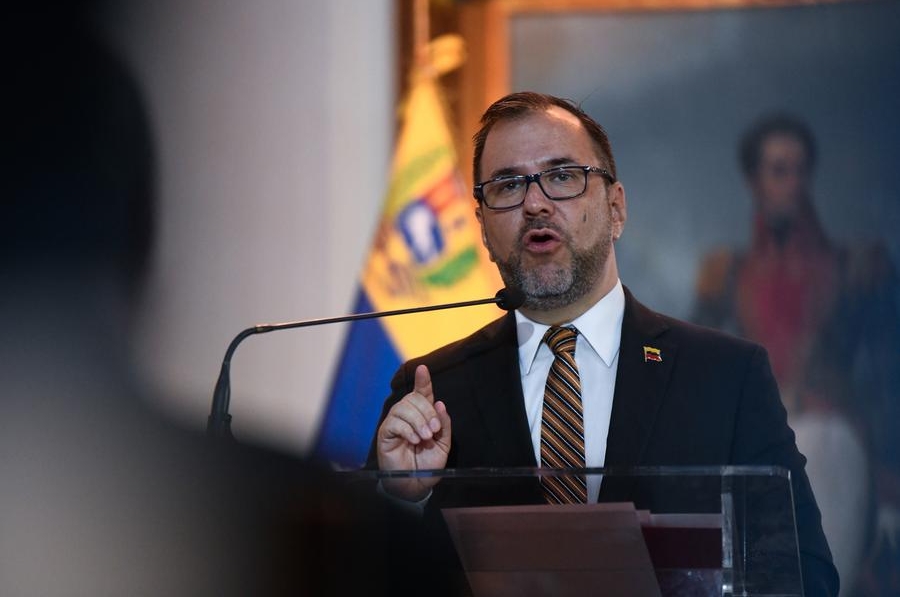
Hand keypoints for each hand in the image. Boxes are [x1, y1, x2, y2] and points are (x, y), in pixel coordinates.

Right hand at [376, 365, 451, 500]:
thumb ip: (443, 424)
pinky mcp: (385, 433)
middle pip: (414, 398)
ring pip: (403, 407)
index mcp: (422, 415)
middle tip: (434, 430)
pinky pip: (395, 422)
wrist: (416, 484)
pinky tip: (414, 440)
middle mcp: (407, 415)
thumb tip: (440, 404)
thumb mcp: (443, 444)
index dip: (422, 380)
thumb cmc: (428, 464)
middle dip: (427, 411)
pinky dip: (407, 429)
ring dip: (418, 421)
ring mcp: (395, 423)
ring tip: (425, 437)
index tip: (423, 369)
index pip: (421, 393)